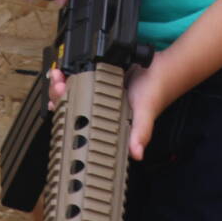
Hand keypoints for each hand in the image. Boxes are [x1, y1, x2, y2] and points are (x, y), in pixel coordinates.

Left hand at [46, 56, 177, 161]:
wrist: (164, 67)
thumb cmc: (155, 93)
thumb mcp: (146, 113)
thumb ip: (141, 132)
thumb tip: (137, 153)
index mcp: (105, 119)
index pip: (78, 121)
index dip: (64, 113)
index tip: (58, 102)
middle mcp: (99, 106)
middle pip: (70, 103)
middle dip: (58, 94)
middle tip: (58, 84)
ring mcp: (98, 89)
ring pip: (72, 88)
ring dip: (61, 82)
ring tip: (58, 74)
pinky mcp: (100, 73)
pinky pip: (81, 72)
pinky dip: (71, 69)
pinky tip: (65, 67)